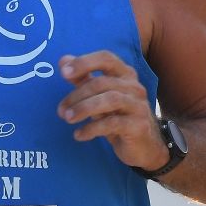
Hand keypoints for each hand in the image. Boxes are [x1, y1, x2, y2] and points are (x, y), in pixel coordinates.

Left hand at [57, 51, 165, 170]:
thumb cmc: (119, 117)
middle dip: (78, 95)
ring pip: (110, 100)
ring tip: (68, 118)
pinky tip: (79, 135)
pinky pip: (113, 123)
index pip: (106, 58)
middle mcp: (134, 86)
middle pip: (102, 82)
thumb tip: (63, 61)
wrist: (144, 147)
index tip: (63, 72)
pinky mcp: (139, 126)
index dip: (85, 62)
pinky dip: (92, 128)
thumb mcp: (99, 97)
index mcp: (125, 74)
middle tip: (61, 110)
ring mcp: (139, 106)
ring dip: (84, 108)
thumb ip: (83, 79)